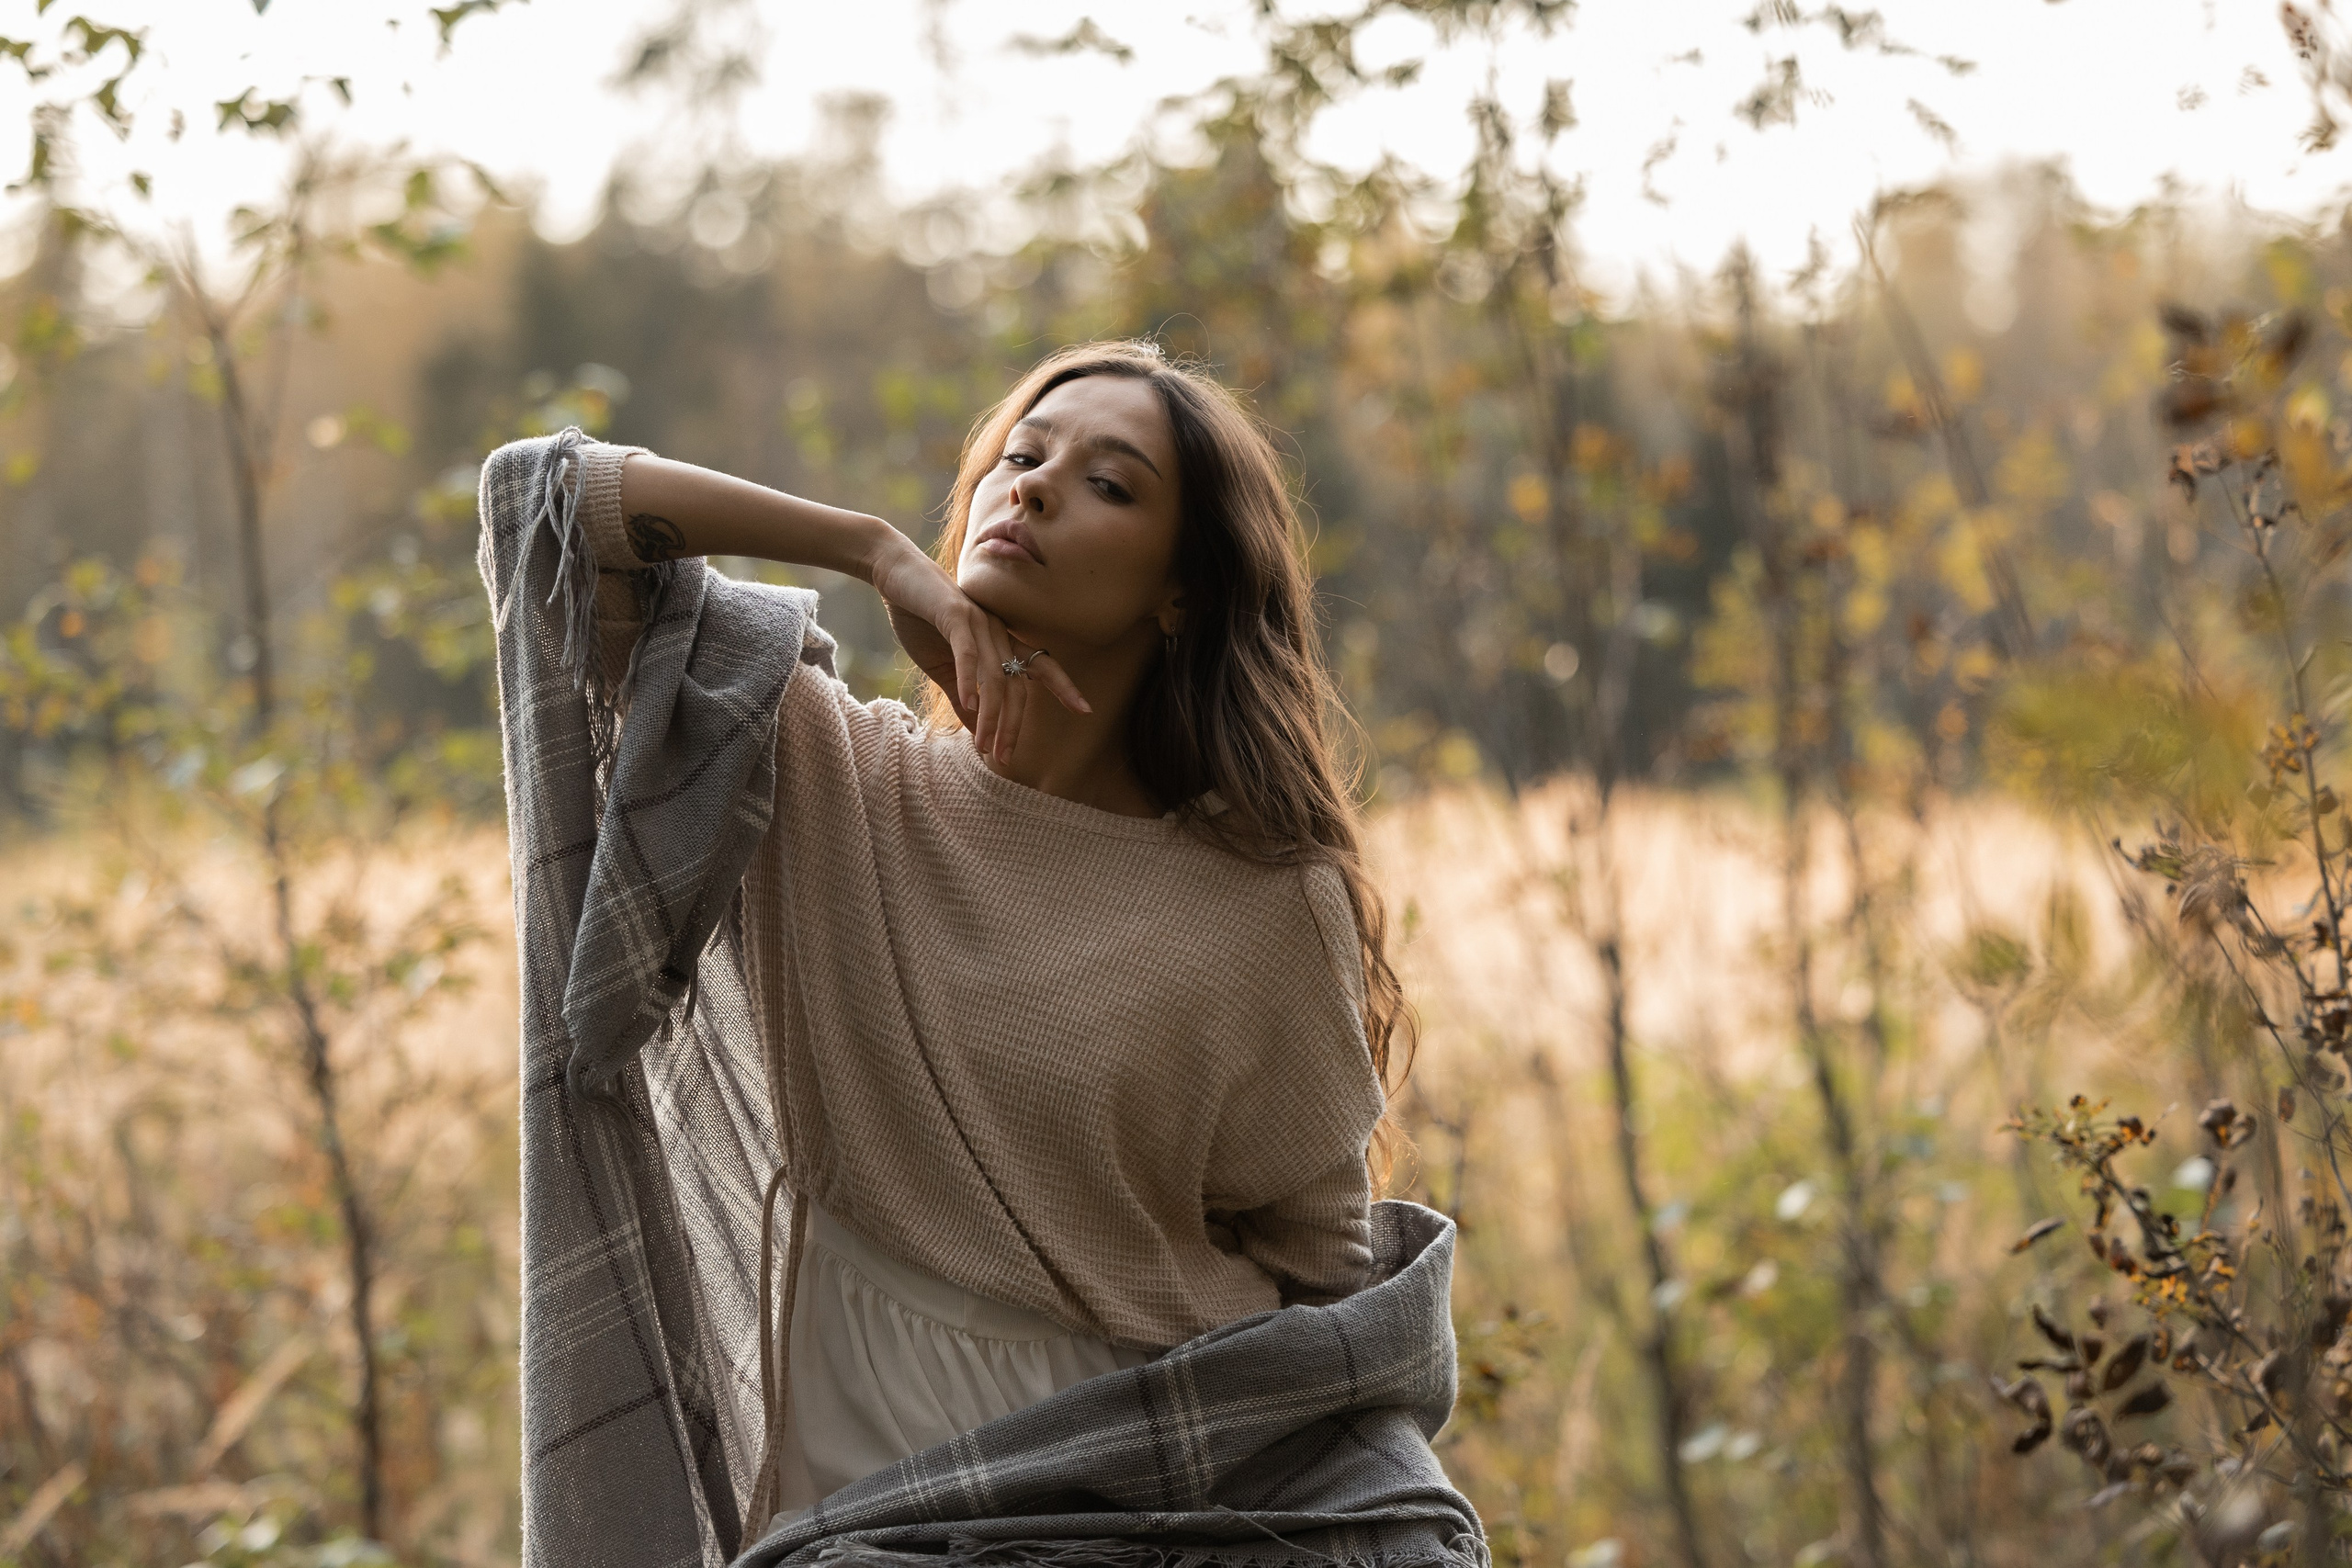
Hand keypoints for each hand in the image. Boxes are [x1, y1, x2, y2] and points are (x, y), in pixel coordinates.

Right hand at [867, 534, 1089, 762]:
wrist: (895, 574)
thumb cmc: (921, 619)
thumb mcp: (943, 668)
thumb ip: (962, 697)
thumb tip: (976, 730)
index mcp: (1000, 640)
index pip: (1039, 665)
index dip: (1063, 686)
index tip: (1085, 709)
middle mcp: (998, 631)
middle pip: (1017, 684)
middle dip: (1012, 724)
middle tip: (1004, 758)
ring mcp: (979, 622)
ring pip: (995, 676)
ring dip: (991, 714)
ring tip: (984, 745)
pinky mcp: (954, 614)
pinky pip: (969, 652)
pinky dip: (971, 679)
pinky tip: (968, 704)